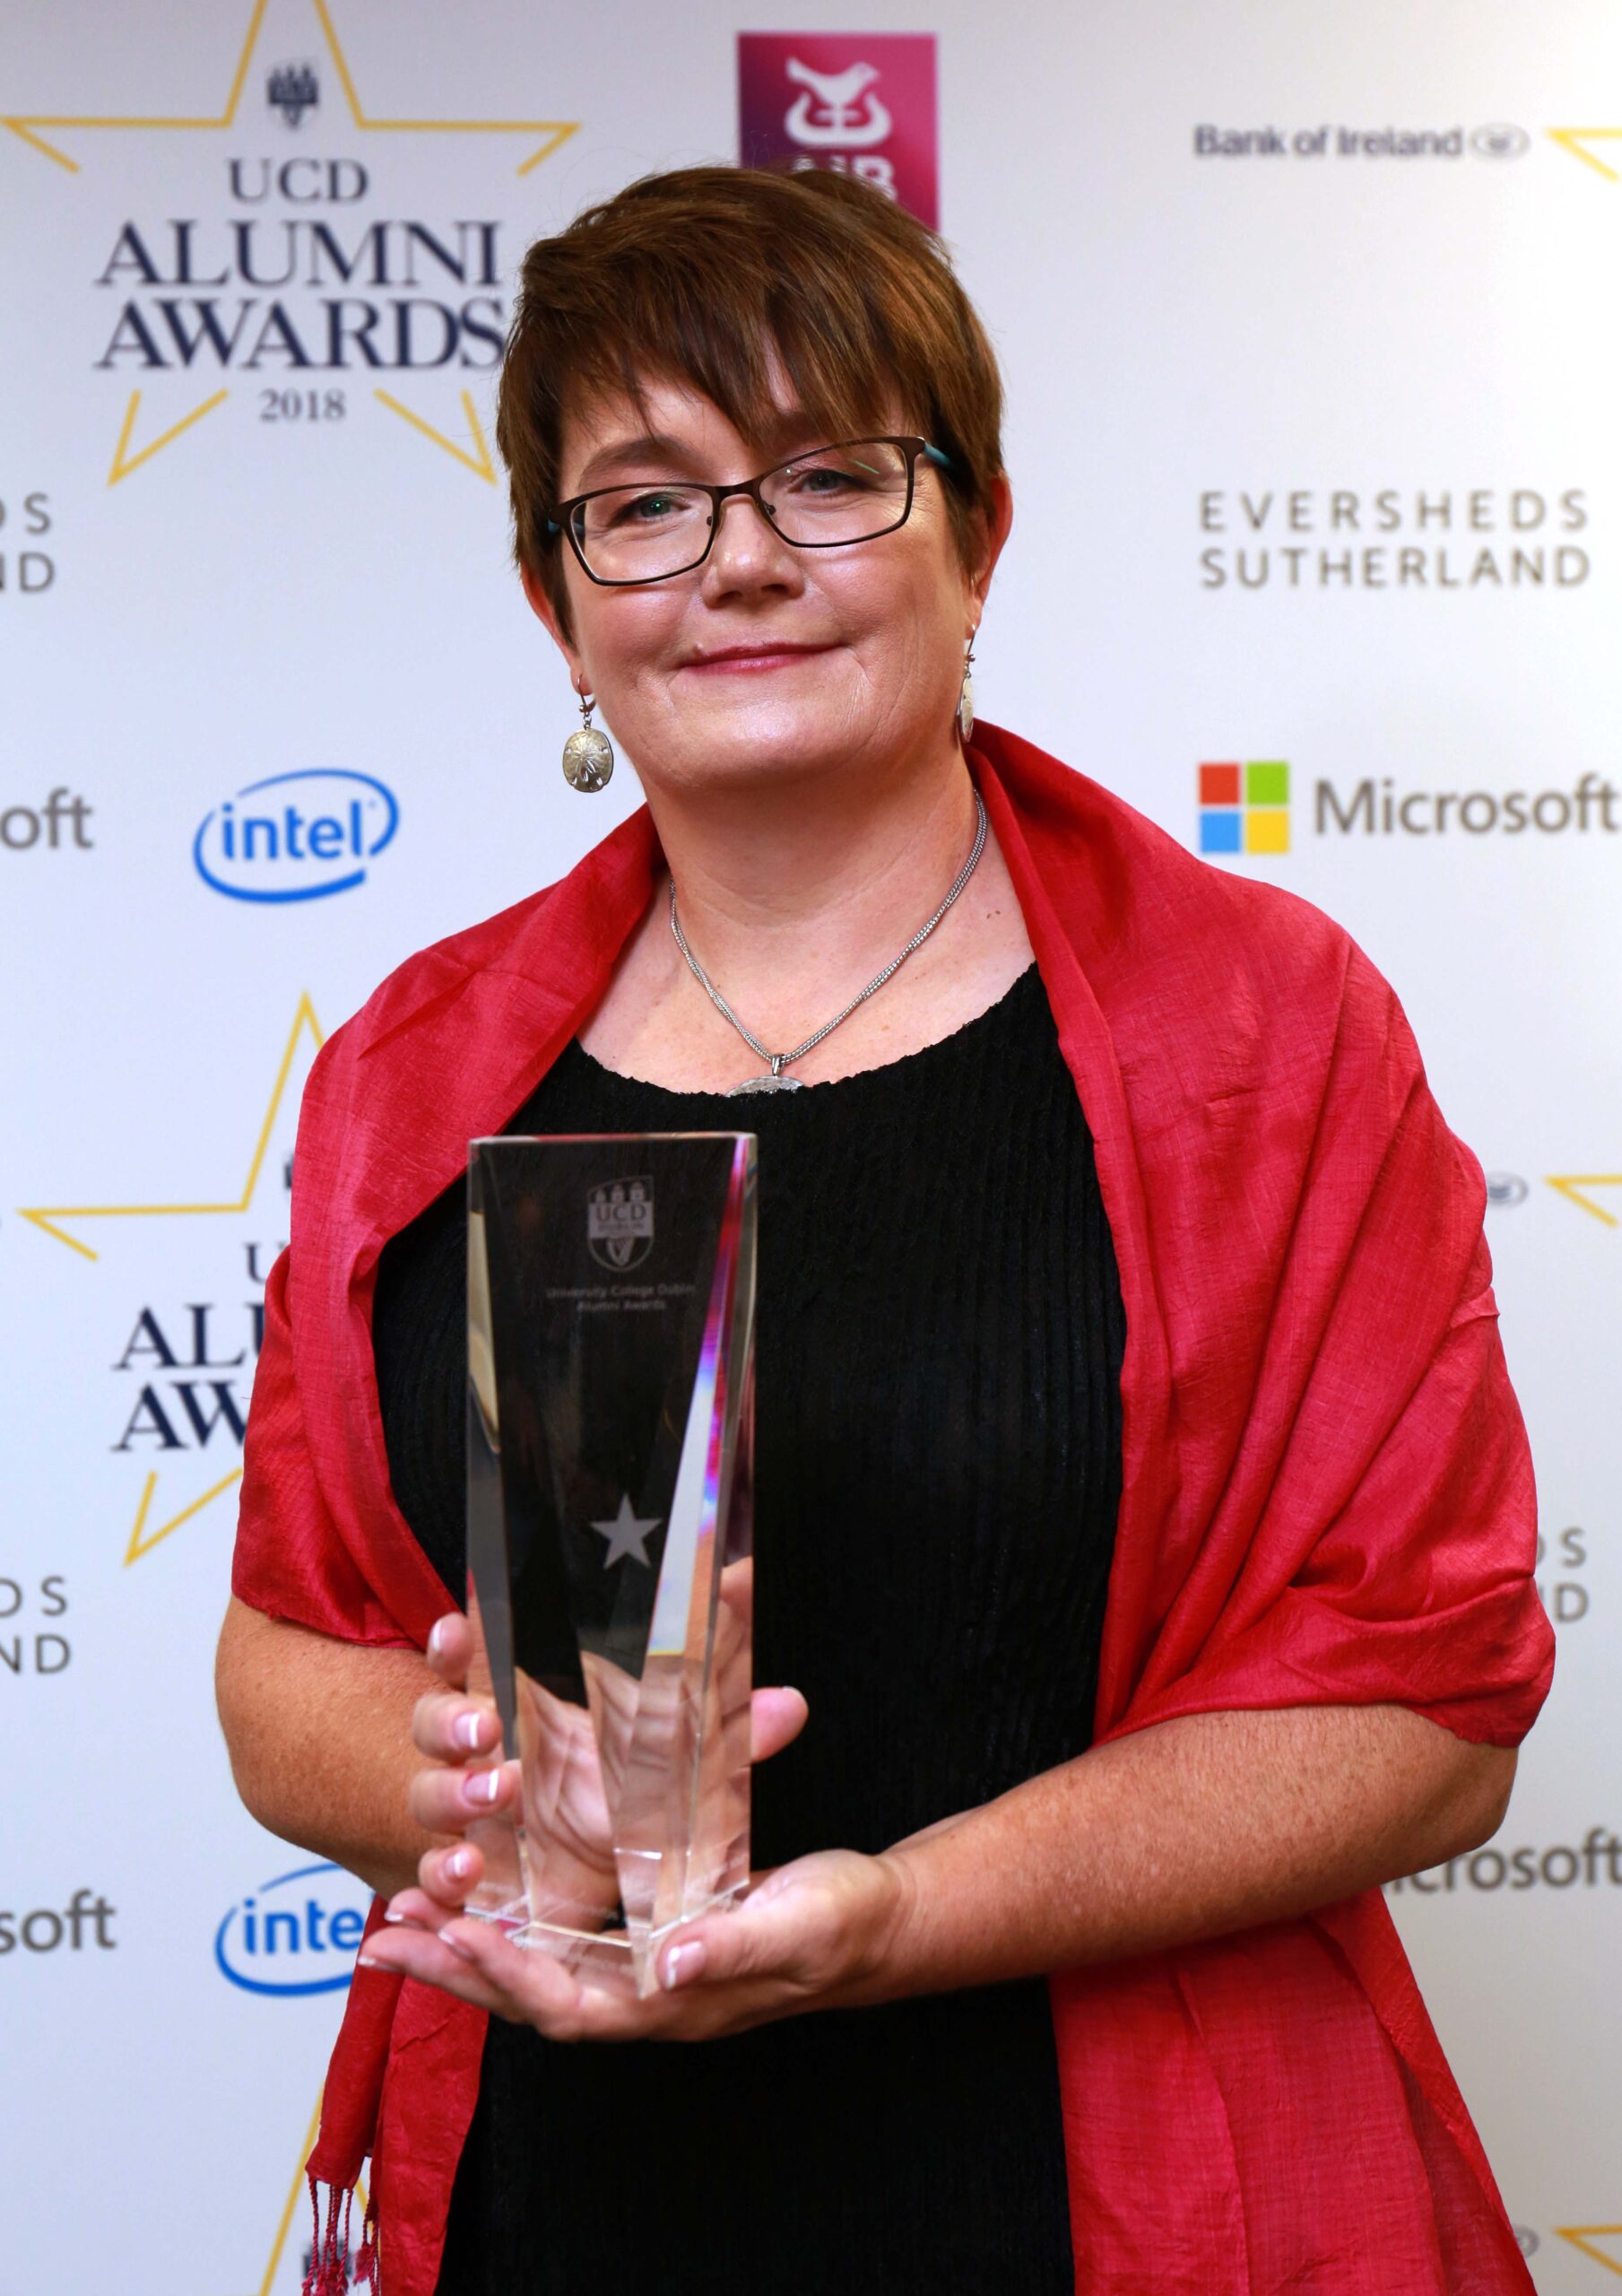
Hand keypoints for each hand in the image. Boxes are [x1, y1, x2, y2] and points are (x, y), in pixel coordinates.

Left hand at [362, 1844, 914, 2042]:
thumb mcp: (795, 1926)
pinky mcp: (645, 1944)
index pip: (567, 2002)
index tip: (455, 1933)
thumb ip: (732, 1948)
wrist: (874, 1923)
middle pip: (526, 1998)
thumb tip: (666, 1964)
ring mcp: (640, 1974)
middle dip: (454, 1969)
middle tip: (384, 1939)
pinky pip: (559, 1944)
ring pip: (533, 1971)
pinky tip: (477, 1897)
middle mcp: (643, 1996)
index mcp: (671, 2001)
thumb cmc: (840, 1923)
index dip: (507, 1973)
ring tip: (401, 1919)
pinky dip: (509, 1924)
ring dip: (466, 1950)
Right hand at [395, 1604, 811, 1956]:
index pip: (474, 1653)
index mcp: (523, 1693)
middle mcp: (484, 1748)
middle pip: (438, 1720)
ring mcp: (469, 1811)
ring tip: (486, 1812)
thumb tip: (793, 1698)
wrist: (616, 1864)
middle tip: (486, 1731)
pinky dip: (433, 1881)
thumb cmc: (635, 1783)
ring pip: (430, 1796)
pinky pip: (434, 1876)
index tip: (459, 1630)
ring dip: (448, 1800)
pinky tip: (451, 1883)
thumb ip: (729, 1719)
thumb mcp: (689, 1751)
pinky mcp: (473, 1874)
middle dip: (452, 1723)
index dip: (458, 1640)